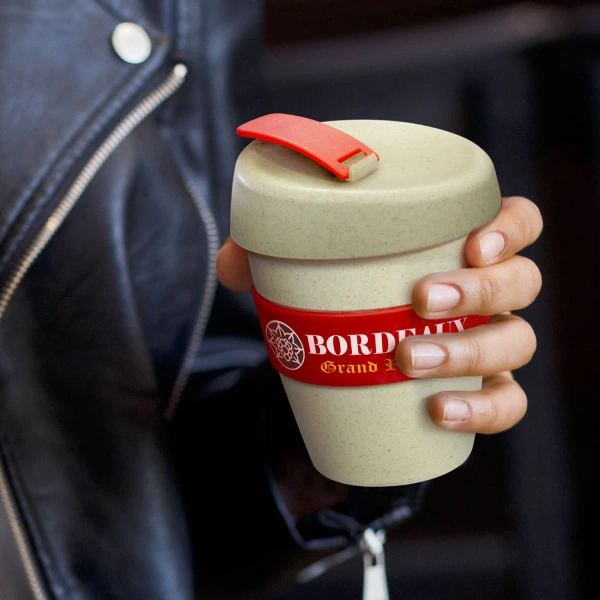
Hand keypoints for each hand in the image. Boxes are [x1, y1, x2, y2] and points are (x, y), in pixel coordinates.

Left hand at [216, 195, 542, 434]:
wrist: (349, 351)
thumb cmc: (342, 291)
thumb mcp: (303, 262)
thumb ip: (264, 252)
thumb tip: (234, 260)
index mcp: (457, 246)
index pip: (515, 223)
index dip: (510, 229)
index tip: (471, 242)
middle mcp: (485, 292)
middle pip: (520, 283)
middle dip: (480, 291)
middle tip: (419, 301)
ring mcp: (487, 341)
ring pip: (516, 341)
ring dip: (472, 350)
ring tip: (408, 358)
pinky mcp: (479, 389)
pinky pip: (505, 403)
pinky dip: (482, 409)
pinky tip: (438, 411)